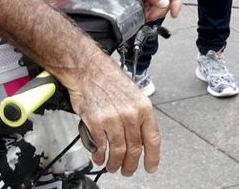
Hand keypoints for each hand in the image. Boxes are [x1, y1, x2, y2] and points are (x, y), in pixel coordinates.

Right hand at [65, 56, 161, 174]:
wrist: (86, 68)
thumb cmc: (106, 77)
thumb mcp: (131, 94)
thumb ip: (137, 115)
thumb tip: (139, 135)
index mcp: (142, 107)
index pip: (153, 139)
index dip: (152, 157)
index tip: (150, 166)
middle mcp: (130, 114)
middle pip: (135, 149)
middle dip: (131, 164)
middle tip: (128, 170)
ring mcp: (113, 119)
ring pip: (118, 151)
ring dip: (114, 163)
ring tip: (112, 166)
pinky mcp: (96, 122)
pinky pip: (101, 146)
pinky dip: (100, 156)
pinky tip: (99, 157)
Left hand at [124, 0, 182, 21]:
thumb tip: (165, 3)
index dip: (176, 2)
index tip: (174, 14)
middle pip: (167, 0)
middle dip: (159, 9)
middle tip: (149, 14)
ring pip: (159, 5)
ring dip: (152, 11)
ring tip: (143, 13)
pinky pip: (151, 6)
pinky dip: (147, 11)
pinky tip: (141, 11)